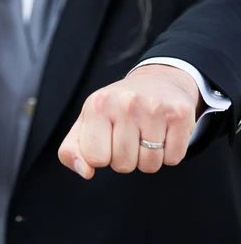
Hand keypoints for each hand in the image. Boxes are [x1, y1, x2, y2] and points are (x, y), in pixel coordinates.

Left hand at [58, 65, 200, 178]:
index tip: (106, 140)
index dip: (101, 156)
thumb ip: (71, 150)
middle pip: (123, 165)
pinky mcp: (179, 114)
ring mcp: (154, 108)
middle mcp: (125, 103)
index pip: (95, 158)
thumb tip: (86, 172)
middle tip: (129, 136)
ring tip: (145, 134)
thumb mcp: (86, 122)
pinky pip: (173, 159)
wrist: (157, 80)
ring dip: (147, 158)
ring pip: (149, 165)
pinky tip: (163, 133)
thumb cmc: (115, 108)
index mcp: (97, 105)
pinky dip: (169, 154)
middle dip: (125, 158)